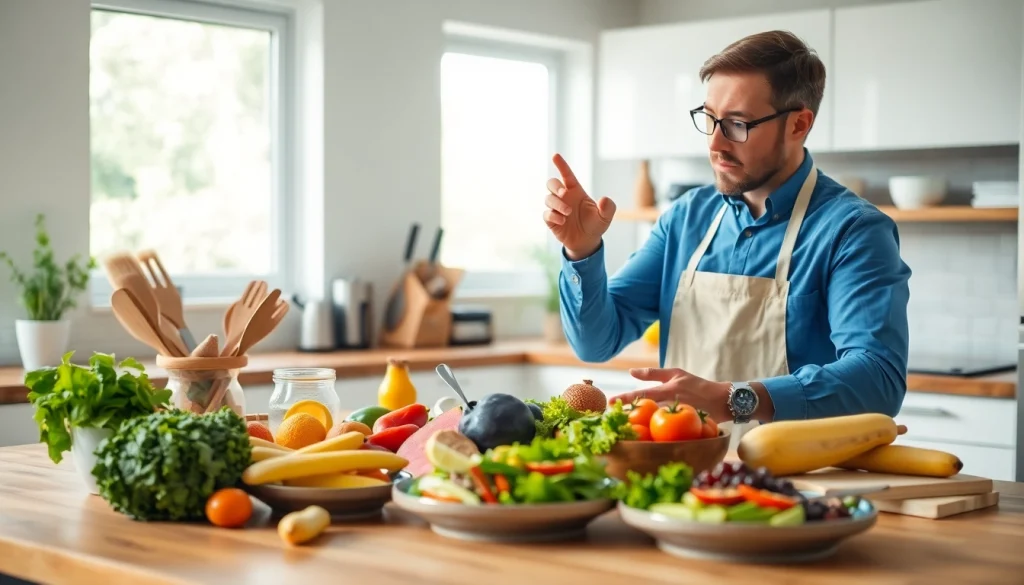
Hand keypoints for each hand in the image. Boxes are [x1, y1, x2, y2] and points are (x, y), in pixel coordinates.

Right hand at [544, 154, 616, 259]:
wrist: (587, 241)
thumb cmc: (596, 224)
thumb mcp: (606, 217)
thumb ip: (608, 207)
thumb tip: (604, 199)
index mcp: (575, 191)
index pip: (566, 174)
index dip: (561, 165)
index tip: (555, 156)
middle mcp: (564, 197)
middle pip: (551, 183)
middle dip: (555, 187)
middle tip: (564, 194)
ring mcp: (556, 208)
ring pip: (548, 199)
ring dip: (557, 204)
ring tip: (568, 214)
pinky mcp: (551, 220)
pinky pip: (546, 214)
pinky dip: (553, 216)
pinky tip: (562, 221)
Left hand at [607, 367, 732, 422]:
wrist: (722, 400)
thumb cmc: (697, 385)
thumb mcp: (676, 373)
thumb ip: (653, 373)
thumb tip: (631, 372)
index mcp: (667, 390)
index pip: (642, 394)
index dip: (625, 398)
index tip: (610, 402)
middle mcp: (670, 404)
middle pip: (645, 412)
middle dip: (629, 416)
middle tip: (613, 419)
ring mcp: (677, 418)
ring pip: (655, 424)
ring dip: (641, 426)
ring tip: (625, 429)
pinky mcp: (685, 429)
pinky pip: (668, 433)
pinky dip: (657, 434)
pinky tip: (647, 438)